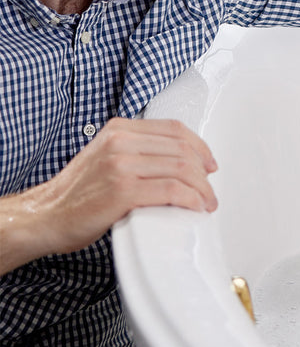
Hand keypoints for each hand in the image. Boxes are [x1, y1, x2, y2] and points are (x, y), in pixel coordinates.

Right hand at [4, 117, 217, 268]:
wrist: (42, 217)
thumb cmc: (75, 194)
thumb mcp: (107, 158)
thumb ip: (137, 152)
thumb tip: (178, 162)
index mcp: (119, 129)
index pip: (174, 129)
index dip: (200, 147)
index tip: (209, 163)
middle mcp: (121, 141)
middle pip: (182, 149)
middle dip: (204, 172)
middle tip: (209, 189)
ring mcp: (121, 164)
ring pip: (181, 168)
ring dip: (202, 189)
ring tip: (205, 202)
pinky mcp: (122, 190)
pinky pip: (171, 190)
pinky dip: (190, 199)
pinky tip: (194, 207)